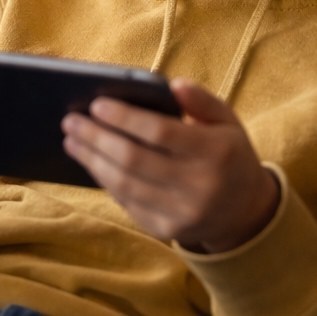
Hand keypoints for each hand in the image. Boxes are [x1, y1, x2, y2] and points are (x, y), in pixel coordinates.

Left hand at [61, 79, 279, 253]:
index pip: (160, 133)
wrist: (246, 212)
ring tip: (71, 140)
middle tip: (70, 121)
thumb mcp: (228, 121)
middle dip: (96, 138)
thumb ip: (202, 100)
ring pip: (124, 184)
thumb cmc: (229, 155)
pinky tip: (91, 163)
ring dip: (92, 160)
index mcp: (216, 153)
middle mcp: (200, 186)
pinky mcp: (168, 231)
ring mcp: (182, 213)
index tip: (96, 104)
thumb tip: (172, 84)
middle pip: (134, 159)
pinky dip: (105, 181)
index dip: (124, 118)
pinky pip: (127, 203)